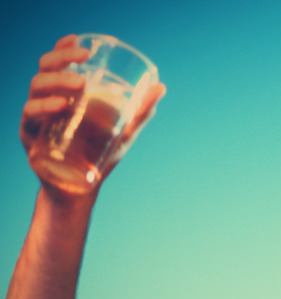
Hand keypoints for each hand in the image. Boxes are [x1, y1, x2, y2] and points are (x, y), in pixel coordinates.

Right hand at [20, 35, 165, 191]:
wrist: (81, 189)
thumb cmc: (100, 154)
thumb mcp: (124, 131)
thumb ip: (141, 111)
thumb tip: (161, 87)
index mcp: (65, 94)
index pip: (58, 64)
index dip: (63, 48)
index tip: (76, 39)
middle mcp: (48, 100)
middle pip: (45, 69)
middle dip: (61, 59)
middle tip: (83, 59)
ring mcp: (38, 117)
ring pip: (37, 87)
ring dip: (57, 81)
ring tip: (79, 84)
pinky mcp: (31, 136)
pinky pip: (31, 115)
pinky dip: (44, 107)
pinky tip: (61, 105)